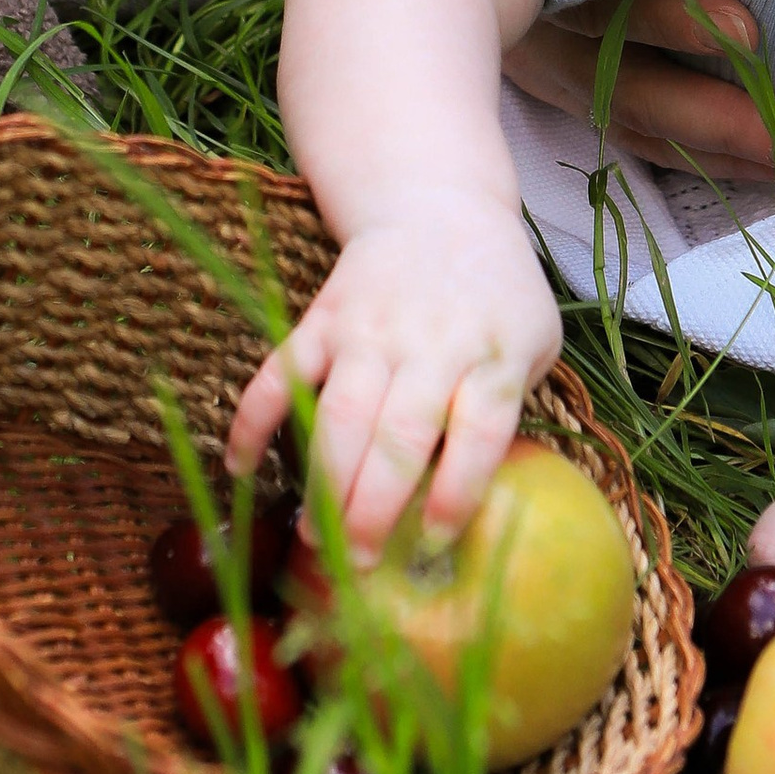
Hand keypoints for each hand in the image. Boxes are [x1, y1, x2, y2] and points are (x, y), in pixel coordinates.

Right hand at [224, 210, 560, 554]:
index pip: (477, 434)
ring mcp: (368, 330)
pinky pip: (279, 375)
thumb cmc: (495, 296)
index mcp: (491, 354)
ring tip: (313, 541)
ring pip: (338, 413)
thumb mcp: (533, 342)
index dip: (454, 494)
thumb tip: (481, 505)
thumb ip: (512, 410)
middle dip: (374, 509)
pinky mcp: (321, 319)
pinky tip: (240, 471)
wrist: (437, 208)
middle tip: (356, 565)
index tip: (432, 542)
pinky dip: (252, 422)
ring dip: (323, 482)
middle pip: (398, 434)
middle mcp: (429, 343)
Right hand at [505, 0, 774, 186]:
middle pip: (631, 91)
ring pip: (646, 129)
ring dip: (733, 153)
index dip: (672, 21)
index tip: (751, 28)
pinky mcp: (575, 98)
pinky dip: (710, 157)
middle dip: (727, 119)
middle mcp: (543, 36)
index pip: (602, 6)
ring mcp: (557, 74)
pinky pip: (647, 143)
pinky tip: (773, 166)